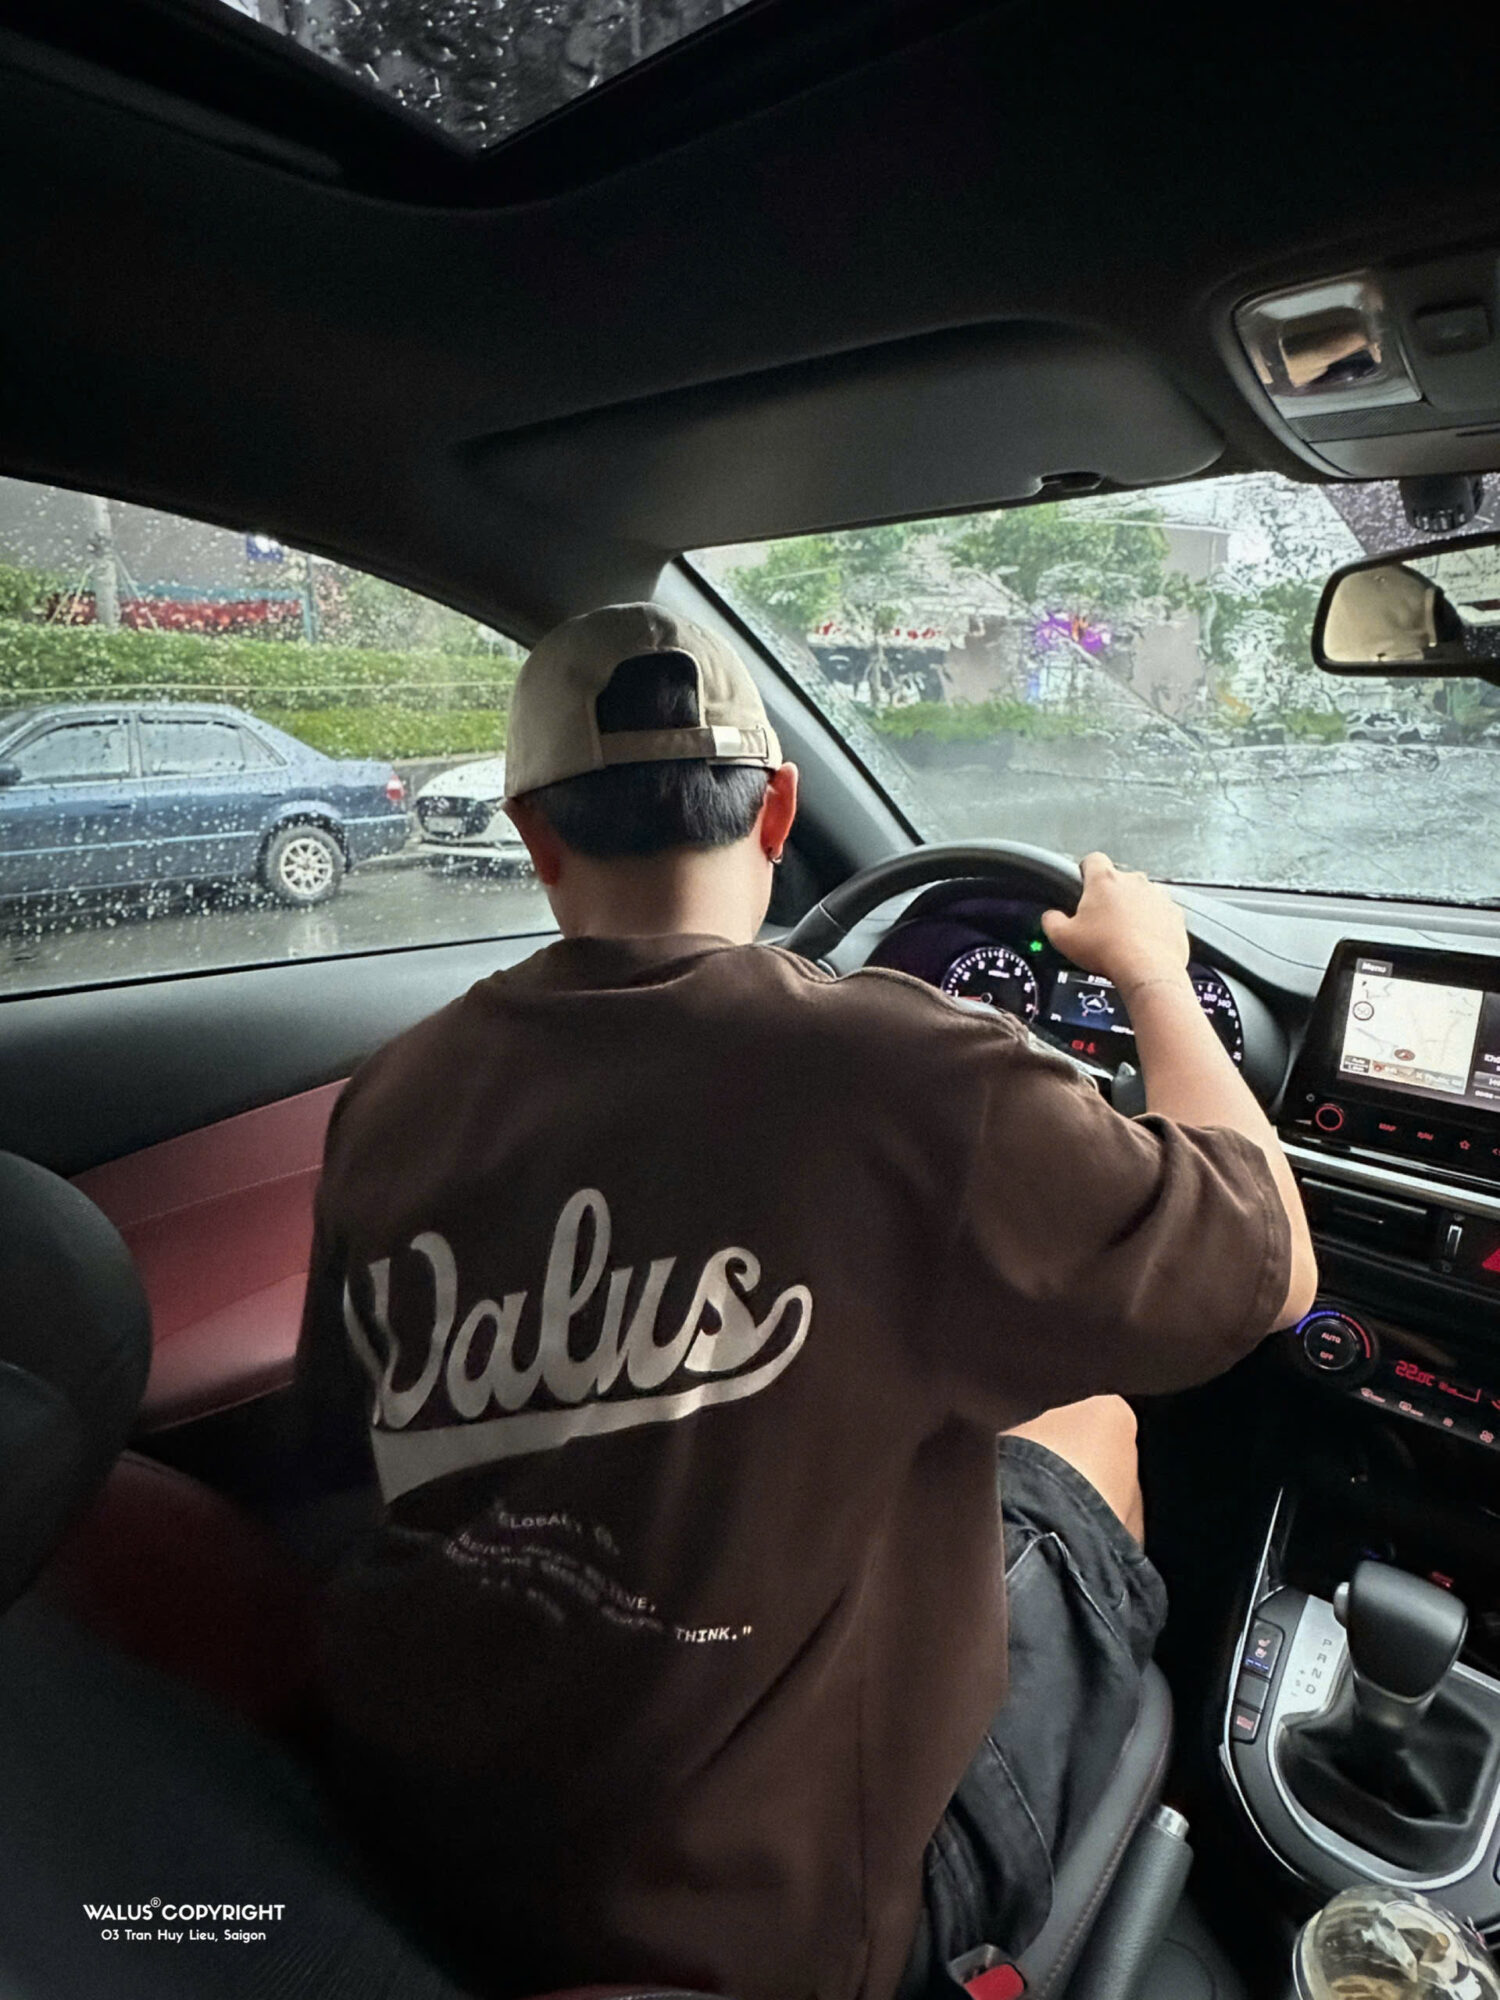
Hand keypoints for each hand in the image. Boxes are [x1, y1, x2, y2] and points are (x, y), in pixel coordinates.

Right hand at [1041, 852, 1189, 997]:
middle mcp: (1134, 881)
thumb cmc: (1107, 950)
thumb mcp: (1062, 938)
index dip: (1085, 870)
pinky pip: (1161, 913)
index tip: (1083, 884)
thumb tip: (1051, 917)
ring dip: (1133, 909)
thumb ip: (1051, 920)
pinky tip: (1143, 942)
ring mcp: (1158, 896)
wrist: (1148, 970)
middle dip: (1110, 897)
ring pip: (1141, 896)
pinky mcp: (1175, 914)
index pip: (1092, 859)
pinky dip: (1153, 924)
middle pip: (1118, 880)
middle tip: (1101, 922)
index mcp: (1104, 880)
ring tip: (1124, 935)